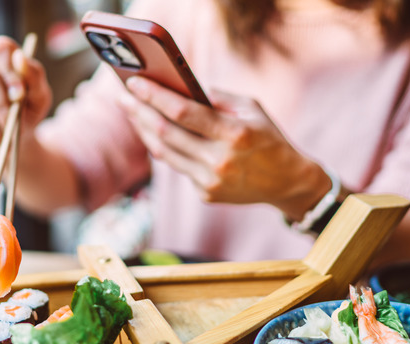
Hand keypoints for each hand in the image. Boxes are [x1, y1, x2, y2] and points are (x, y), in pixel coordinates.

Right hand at [0, 36, 51, 157]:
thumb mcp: (40, 93)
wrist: (17, 132)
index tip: (20, 93)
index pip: (0, 49)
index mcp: (3, 52)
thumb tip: (19, 58)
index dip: (9, 70)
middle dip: (3, 104)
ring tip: (8, 134)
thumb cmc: (30, 107)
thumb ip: (33, 75)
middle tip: (13, 121)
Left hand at [118, 76, 329, 220]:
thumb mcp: (251, 108)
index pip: (183, 113)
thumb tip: (181, 89)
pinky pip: (179, 167)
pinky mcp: (206, 194)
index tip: (135, 82)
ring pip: (165, 153)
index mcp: (234, 134)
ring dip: (145, 131)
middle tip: (123, 97)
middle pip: (166, 134)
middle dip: (140, 112)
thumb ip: (217, 98)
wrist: (286, 182)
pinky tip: (156, 134)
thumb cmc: (268, 138)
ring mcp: (210, 181)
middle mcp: (219, 160)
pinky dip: (166, 149)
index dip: (155, 96)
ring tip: (133, 113)